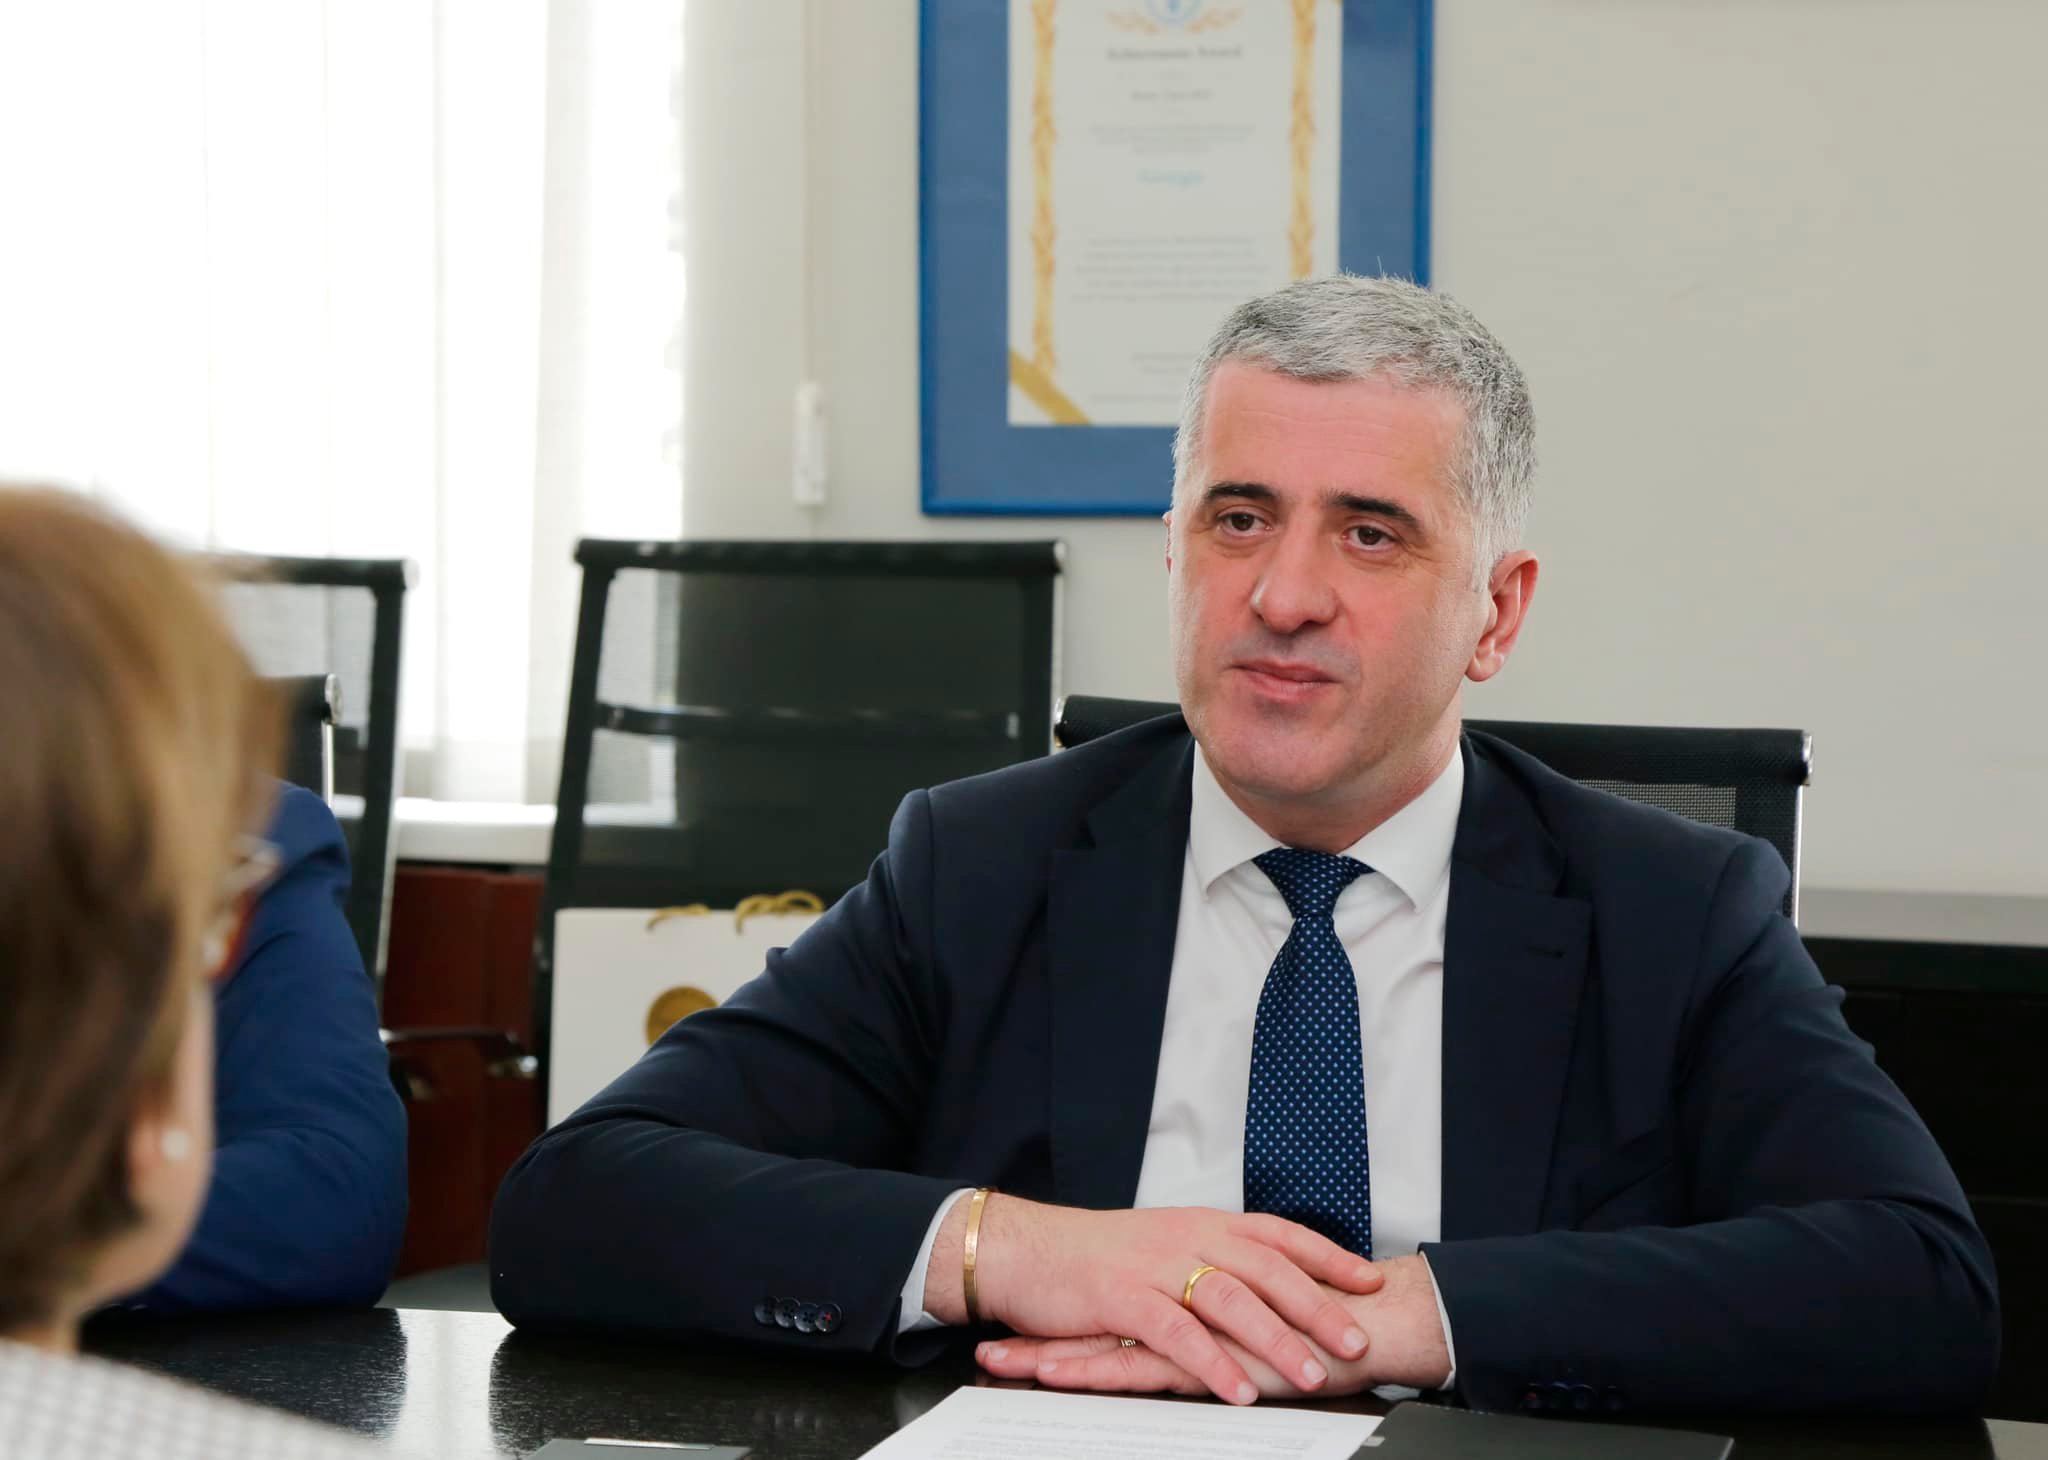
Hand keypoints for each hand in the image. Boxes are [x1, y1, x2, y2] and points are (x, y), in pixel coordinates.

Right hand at [925, 1195, 1381, 1404]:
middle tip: (1354, 1339)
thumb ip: (1212, 1260)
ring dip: (1275, 1339)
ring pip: (1230, 1300)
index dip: (1326, 1256)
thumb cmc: (1096, 1256)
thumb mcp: (1164, 1245)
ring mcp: (1156, 1266)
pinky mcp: (1123, 1299)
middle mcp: (1186, 1237)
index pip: (1278, 1234)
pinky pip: (1177, 1333)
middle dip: (1317, 1305)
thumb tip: (1266, 1283)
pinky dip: (1212, 1363)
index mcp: (1202, 1222)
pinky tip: (1236, 1389)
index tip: (1369, 1278)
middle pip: (1266, 1268)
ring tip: (1309, 1375)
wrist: (1027, 1248)